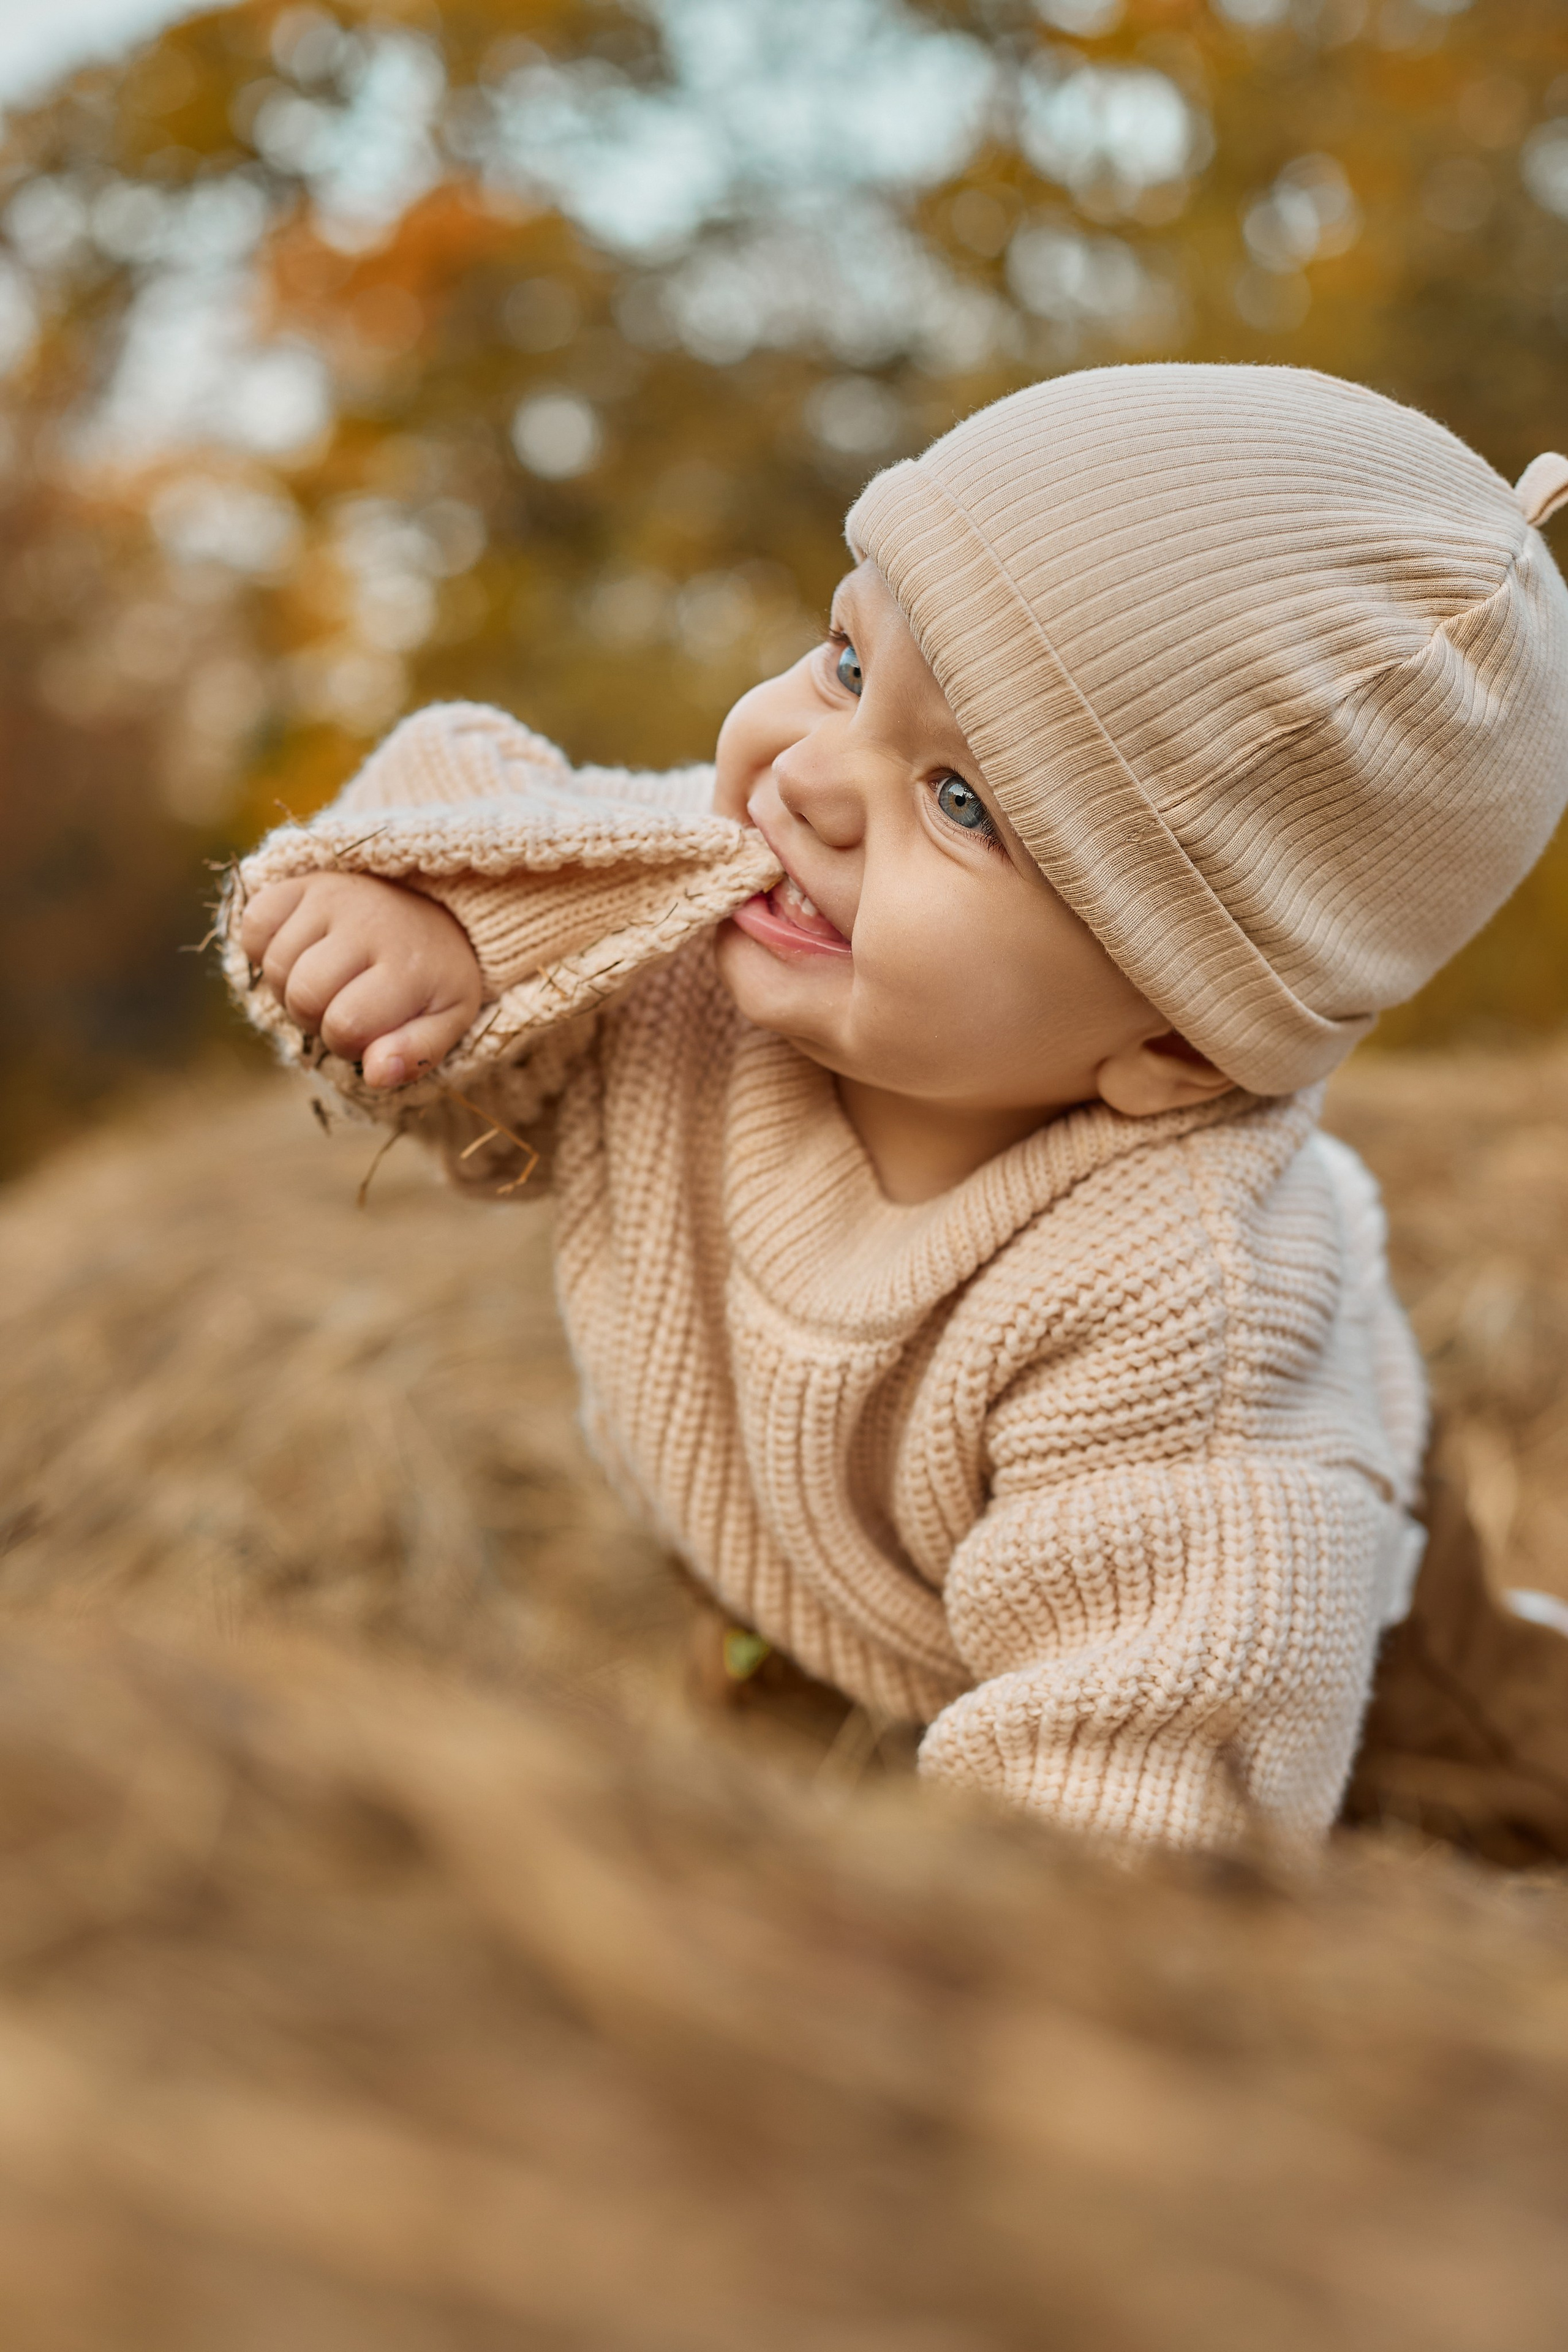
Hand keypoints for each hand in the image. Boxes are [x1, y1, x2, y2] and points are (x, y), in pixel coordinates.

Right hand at [239, 871, 482, 1088]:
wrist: (433, 912)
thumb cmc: (432, 978)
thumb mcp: (445, 1021)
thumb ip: (415, 1055)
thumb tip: (376, 1074)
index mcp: (408, 964)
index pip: (344, 1026)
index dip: (346, 1044)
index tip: (368, 1030)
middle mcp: (369, 922)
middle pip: (303, 995)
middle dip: (314, 1019)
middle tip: (341, 1006)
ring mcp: (333, 895)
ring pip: (275, 966)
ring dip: (289, 988)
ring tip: (323, 981)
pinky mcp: (302, 881)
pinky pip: (255, 924)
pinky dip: (263, 949)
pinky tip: (298, 954)